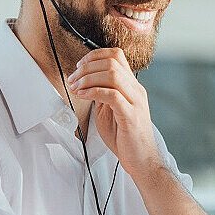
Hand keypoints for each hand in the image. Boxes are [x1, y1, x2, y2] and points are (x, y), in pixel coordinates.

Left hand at [67, 48, 160, 173]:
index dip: (94, 55)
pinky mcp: (130, 115)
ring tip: (76, 88)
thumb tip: (86, 83)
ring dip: (88, 78)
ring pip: (112, 75)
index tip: (79, 66)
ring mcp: (135, 102)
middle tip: (73, 79)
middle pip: (112, 62)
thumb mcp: (110, 110)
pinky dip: (93, 92)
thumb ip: (102, 95)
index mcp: (132, 87)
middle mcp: (136, 90)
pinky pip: (112, 95)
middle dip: (86, 67)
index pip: (117, 56)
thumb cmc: (125, 137)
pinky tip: (83, 96)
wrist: (142, 159)